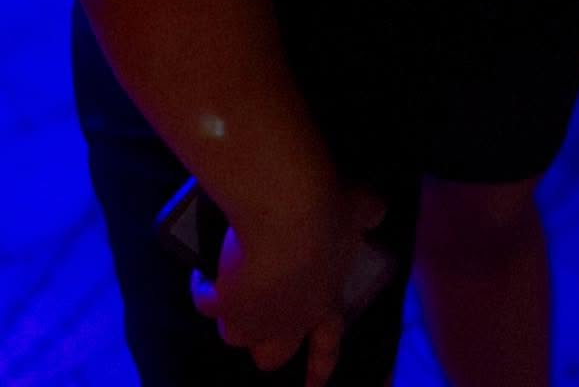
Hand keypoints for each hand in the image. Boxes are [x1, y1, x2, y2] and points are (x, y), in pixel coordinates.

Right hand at [191, 184, 383, 383]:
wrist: (289, 213)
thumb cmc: (332, 213)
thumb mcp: (361, 208)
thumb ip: (368, 213)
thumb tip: (376, 211)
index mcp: (324, 305)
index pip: (326, 347)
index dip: (320, 367)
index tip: (314, 386)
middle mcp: (289, 322)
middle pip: (272, 356)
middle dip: (267, 345)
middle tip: (261, 324)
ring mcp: (253, 318)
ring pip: (235, 336)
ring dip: (233, 317)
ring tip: (229, 293)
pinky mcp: (223, 303)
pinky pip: (206, 302)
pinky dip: (204, 290)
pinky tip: (202, 273)